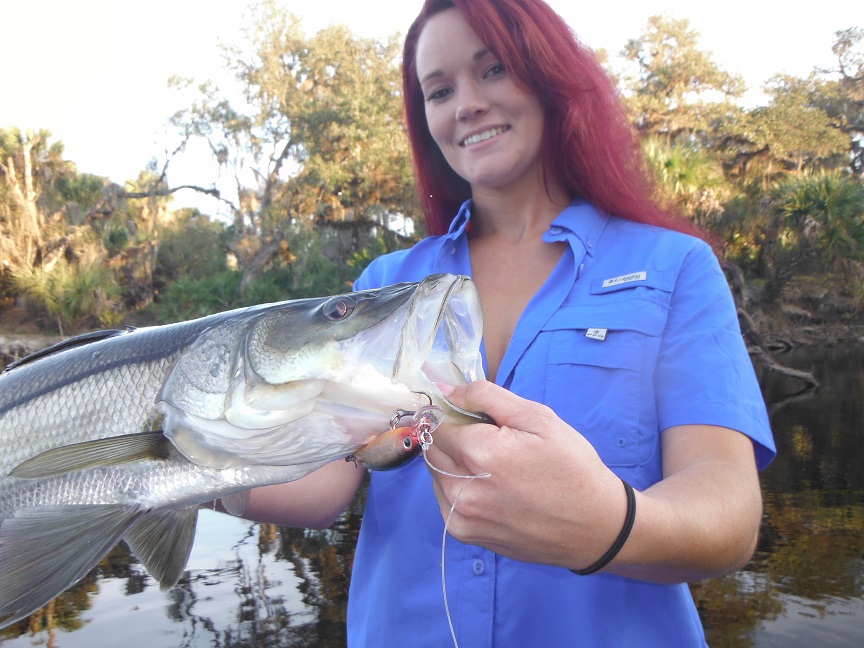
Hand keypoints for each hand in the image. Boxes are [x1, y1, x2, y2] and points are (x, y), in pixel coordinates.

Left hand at [426, 381, 628, 569]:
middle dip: (453, 437)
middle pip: (434, 448)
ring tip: (491, 465)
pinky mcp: (465, 534)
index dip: (455, 414)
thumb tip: (447, 390)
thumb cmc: (571, 466)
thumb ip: (487, 397)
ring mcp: (461, 515)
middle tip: (487, 440)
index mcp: (480, 453)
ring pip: (436, 474)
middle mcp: (462, 487)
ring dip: (452, 462)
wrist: (594, 526)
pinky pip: (444, 500)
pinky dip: (456, 487)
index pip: (440, 422)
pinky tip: (487, 487)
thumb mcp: (539, 418)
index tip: (475, 418)